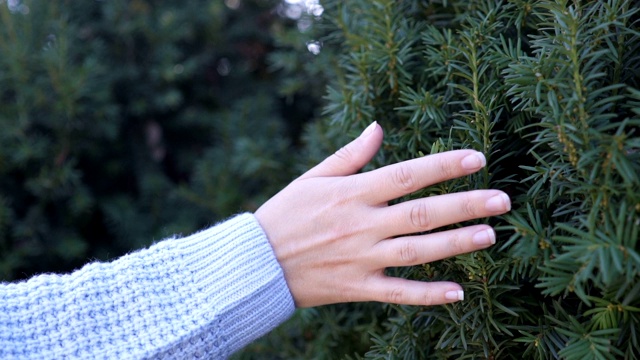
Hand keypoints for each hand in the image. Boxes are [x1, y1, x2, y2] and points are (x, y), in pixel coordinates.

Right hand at [255, 122, 510, 307]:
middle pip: (422, 212)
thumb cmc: (285, 214)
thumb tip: (379, 127)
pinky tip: (458, 293)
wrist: (257, 263)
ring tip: (490, 235)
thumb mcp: (313, 177)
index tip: (477, 158)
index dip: (443, 165)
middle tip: (502, 200)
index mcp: (352, 193)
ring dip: (455, 244)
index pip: (407, 175)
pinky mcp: (357, 288)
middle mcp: (361, 225)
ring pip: (417, 251)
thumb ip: (350, 155)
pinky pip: (398, 293)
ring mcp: (361, 258)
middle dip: (465, 205)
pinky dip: (427, 294)